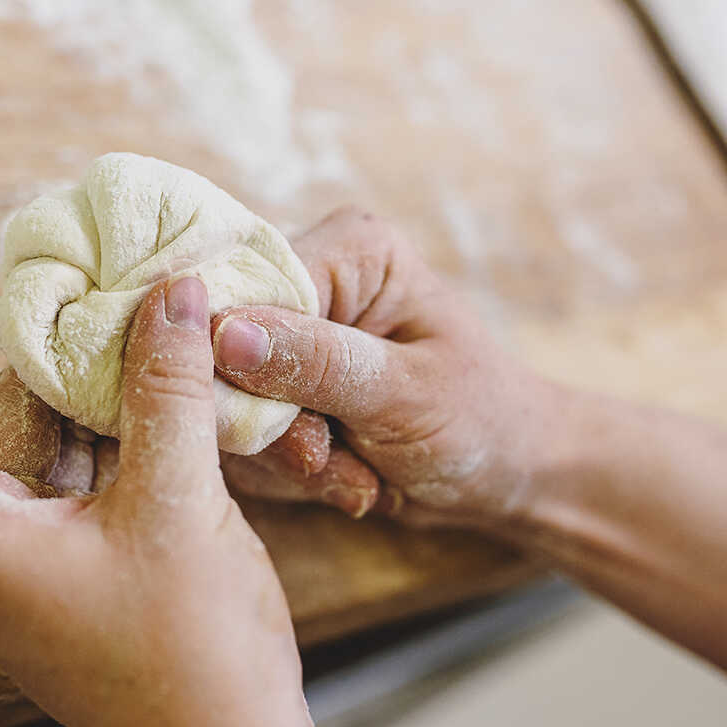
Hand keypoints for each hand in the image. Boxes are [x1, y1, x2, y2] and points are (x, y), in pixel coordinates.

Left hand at [0, 279, 323, 726]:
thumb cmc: (191, 658)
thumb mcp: (176, 505)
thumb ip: (168, 390)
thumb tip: (173, 294)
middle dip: (49, 370)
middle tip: (118, 321)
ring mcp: (28, 570)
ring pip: (40, 455)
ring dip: (96, 405)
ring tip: (163, 359)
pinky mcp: (73, 579)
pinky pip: (77, 489)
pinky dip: (117, 446)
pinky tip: (176, 417)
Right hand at [211, 207, 554, 532]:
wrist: (504, 472)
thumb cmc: (480, 419)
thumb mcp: (408, 394)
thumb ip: (319, 363)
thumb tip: (222, 334)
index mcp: (349, 250)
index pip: (247, 287)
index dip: (241, 361)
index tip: (293, 432)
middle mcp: (307, 281)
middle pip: (222, 350)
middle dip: (275, 427)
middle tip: (331, 462)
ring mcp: (284, 339)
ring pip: (226, 403)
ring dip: (285, 459)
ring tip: (357, 474)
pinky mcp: (273, 389)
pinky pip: (240, 437)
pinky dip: (286, 474)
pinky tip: (344, 476)